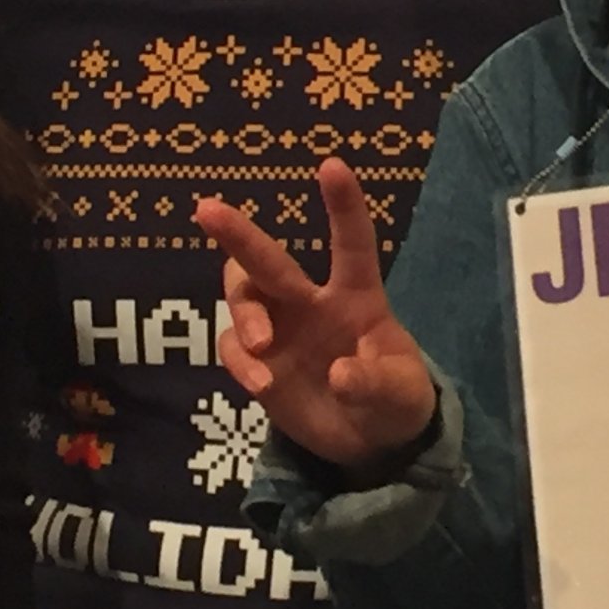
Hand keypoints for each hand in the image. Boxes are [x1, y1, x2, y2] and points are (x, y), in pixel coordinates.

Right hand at [195, 158, 436, 476]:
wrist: (369, 442)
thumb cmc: (395, 401)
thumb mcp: (402, 397)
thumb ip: (376, 384)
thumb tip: (340, 375)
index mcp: (356, 296)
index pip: (351, 244)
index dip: (342, 206)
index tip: (330, 165)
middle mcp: (309, 303)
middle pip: (267, 260)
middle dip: (237, 233)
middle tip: (207, 209)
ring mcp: (278, 330)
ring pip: (241, 295)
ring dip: (243, 311)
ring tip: (261, 342)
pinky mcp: (258, 363)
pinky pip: (233, 349)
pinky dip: (241, 362)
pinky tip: (263, 384)